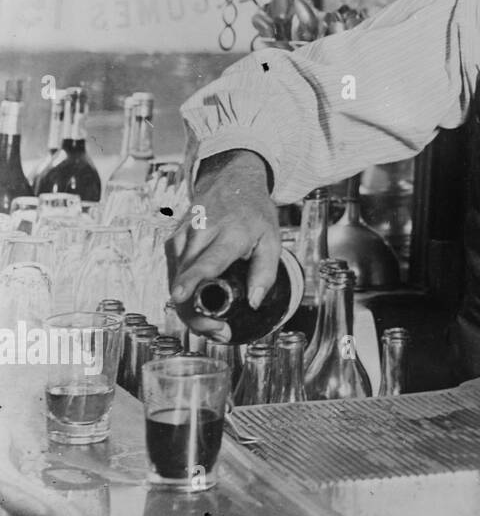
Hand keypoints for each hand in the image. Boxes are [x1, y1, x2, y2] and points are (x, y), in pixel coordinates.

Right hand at [168, 150, 279, 343]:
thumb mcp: (272, 239)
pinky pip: (173, 276)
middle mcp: (199, 233)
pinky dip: (185, 295)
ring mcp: (181, 237)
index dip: (192, 280)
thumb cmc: (254, 213)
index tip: (180, 295)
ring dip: (190, 309)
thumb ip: (265, 272)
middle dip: (197, 313)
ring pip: (176, 282)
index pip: (208, 259)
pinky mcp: (171, 243)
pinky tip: (201, 307)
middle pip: (186, 280)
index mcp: (229, 232)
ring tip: (215, 325)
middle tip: (220, 332)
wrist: (230, 182)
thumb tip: (254, 303)